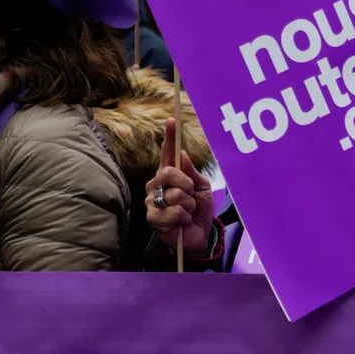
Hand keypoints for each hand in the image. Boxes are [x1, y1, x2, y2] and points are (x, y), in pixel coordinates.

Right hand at [145, 118, 214, 257]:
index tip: (171, 120)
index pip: (168, 153)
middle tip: (191, 195)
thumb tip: (182, 154)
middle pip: (168, 172)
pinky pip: (173, 212)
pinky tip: (181, 222)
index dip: (169, 137)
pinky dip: (183, 217)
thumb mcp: (202, 187)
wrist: (199, 235)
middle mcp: (157, 184)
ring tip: (187, 212)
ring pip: (174, 195)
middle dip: (187, 184)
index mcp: (170, 174)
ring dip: (188, 205)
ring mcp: (152, 200)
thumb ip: (192, 172)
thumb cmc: (198, 209)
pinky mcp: (152, 217)